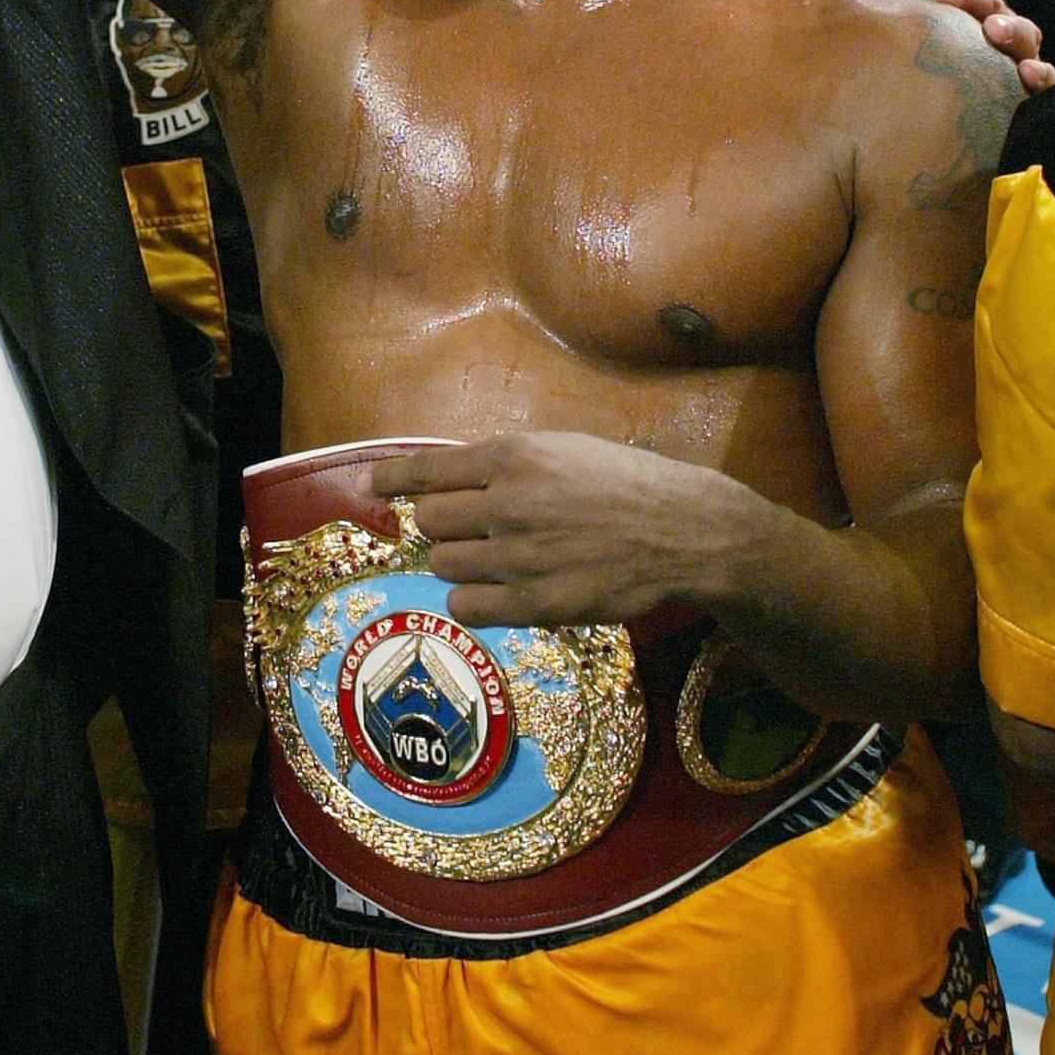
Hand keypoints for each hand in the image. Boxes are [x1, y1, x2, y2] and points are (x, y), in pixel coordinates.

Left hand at [371, 430, 761, 627]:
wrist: (680, 531)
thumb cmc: (622, 482)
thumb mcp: (562, 448)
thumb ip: (504, 463)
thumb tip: (448, 477)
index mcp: (512, 458)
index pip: (425, 471)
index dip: (392, 480)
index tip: (374, 487)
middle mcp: (507, 504)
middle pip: (429, 521)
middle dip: (441, 524)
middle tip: (469, 527)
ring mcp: (518, 557)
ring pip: (444, 564)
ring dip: (459, 561)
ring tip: (495, 558)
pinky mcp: (534, 604)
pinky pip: (466, 606)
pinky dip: (472, 598)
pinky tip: (495, 589)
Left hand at [889, 0, 1054, 92]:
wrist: (941, 112)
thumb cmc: (940, 60)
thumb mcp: (927, 27)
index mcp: (984, 20)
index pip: (982, 1)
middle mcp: (1007, 41)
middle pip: (1010, 22)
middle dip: (998, 17)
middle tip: (983, 22)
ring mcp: (1022, 66)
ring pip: (1029, 47)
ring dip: (1016, 38)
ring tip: (998, 35)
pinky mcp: (1030, 96)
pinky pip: (1046, 84)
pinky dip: (1042, 76)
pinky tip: (1027, 74)